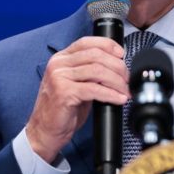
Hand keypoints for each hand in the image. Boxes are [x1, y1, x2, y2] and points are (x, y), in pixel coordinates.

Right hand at [25, 36, 127, 162]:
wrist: (45, 130)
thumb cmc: (64, 108)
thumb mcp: (78, 83)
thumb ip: (91, 71)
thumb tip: (118, 65)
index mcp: (62, 58)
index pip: (87, 42)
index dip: (108, 45)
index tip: (122, 55)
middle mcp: (58, 64)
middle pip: (96, 55)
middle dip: (118, 67)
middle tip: (127, 79)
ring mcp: (59, 78)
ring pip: (98, 71)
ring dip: (117, 82)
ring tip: (125, 91)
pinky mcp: (63, 93)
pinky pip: (94, 89)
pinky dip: (111, 94)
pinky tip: (119, 99)